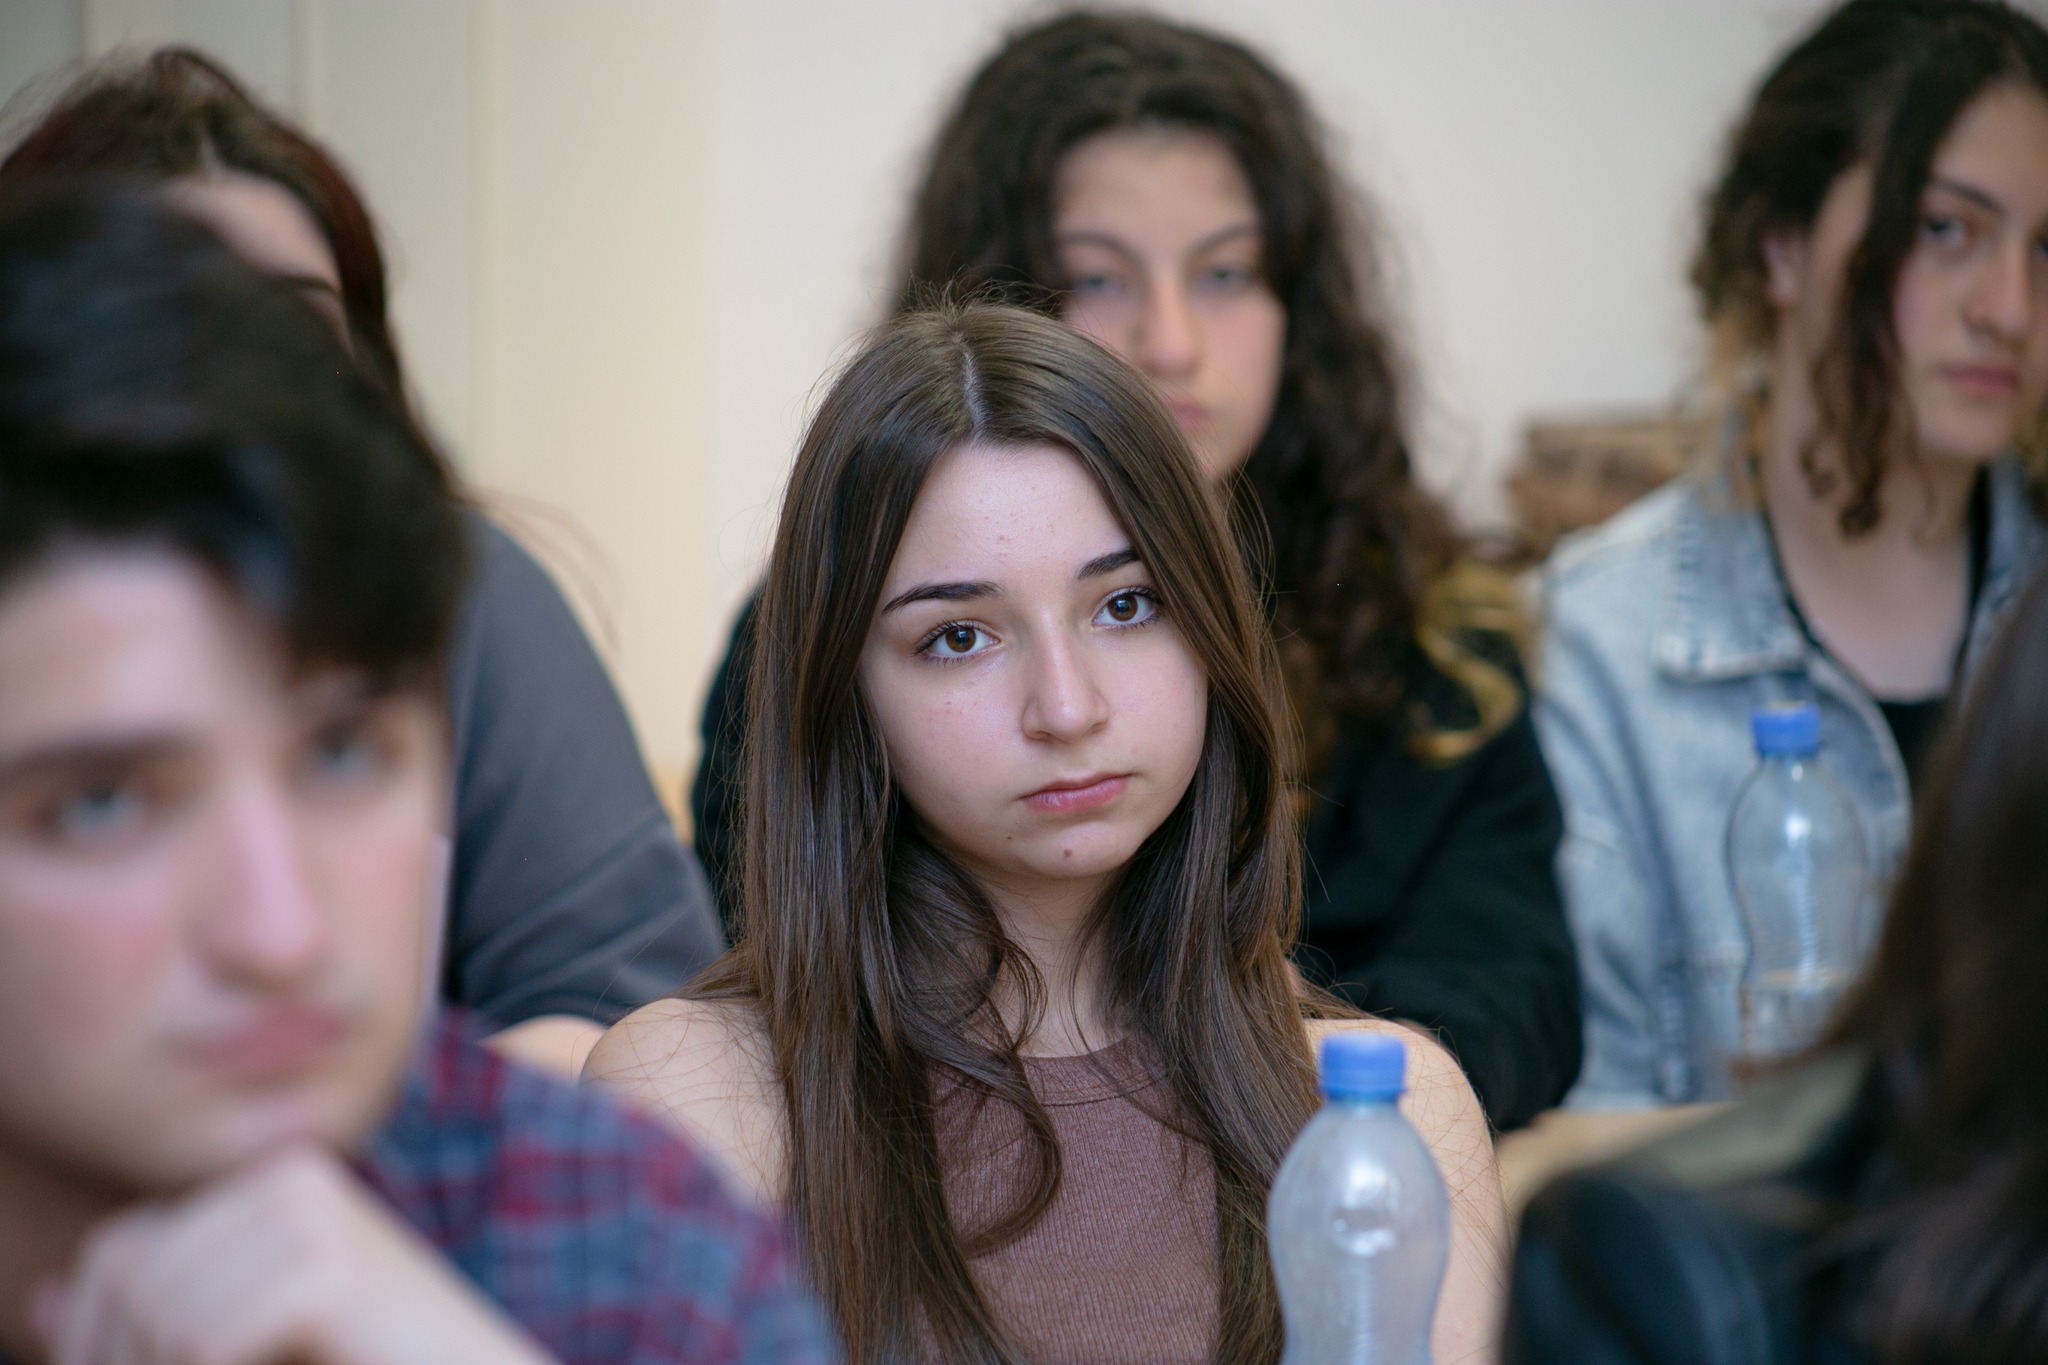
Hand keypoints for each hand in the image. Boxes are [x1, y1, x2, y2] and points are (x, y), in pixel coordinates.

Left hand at [33, 1148, 553, 1364]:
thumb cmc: (368, 1359)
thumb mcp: (247, 1334)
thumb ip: (157, 1313)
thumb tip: (39, 1301)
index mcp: (271, 1179)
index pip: (124, 1247)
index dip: (98, 1339)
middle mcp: (290, 1176)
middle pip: (131, 1272)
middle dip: (127, 1360)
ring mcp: (315, 1213)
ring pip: (162, 1310)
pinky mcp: (330, 1268)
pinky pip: (207, 1340)